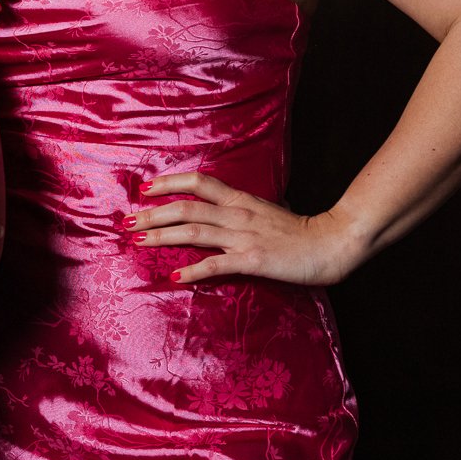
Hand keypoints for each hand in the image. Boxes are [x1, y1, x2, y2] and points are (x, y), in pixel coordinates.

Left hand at [130, 172, 361, 286]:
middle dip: (153, 213)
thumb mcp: (265, 211)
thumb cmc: (299, 231)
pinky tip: (175, 277)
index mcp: (240, 200)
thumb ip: (240, 210)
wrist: (332, 243)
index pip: (198, 182)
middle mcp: (237, 214)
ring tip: (139, 239)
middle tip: (128, 220)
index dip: (169, 183)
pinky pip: (216, 265)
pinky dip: (193, 271)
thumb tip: (217, 211)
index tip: (145, 189)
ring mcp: (244, 237)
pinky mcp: (252, 261)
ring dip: (162, 235)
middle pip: (186, 207)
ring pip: (193, 232)